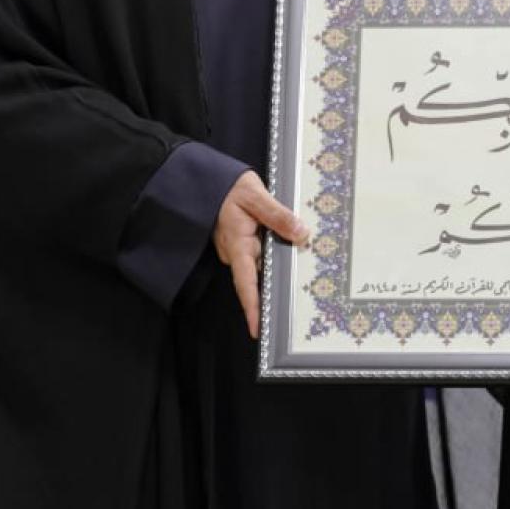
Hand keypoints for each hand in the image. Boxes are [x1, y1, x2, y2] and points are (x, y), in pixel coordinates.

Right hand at [211, 169, 307, 339]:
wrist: (208, 178)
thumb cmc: (230, 187)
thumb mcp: (256, 196)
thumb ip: (278, 215)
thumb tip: (301, 234)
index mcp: (237, 245)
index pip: (245, 283)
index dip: (252, 307)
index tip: (257, 329)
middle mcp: (235, 252)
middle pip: (256, 280)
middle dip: (270, 295)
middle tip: (290, 313)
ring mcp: (237, 249)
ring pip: (260, 267)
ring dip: (275, 275)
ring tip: (298, 286)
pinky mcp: (241, 242)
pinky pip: (258, 256)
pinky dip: (273, 259)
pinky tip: (289, 256)